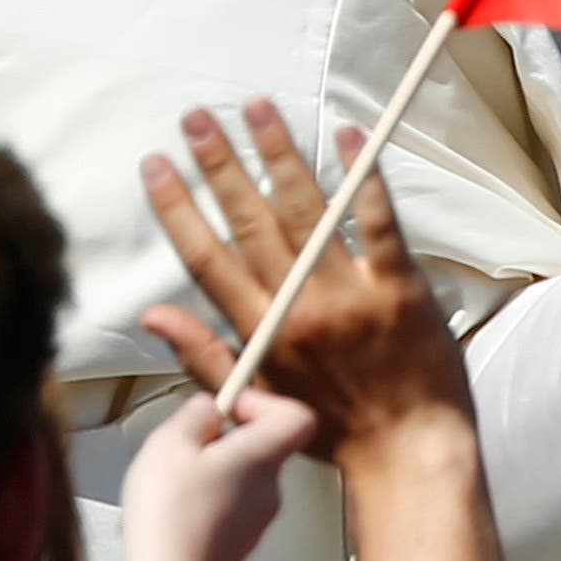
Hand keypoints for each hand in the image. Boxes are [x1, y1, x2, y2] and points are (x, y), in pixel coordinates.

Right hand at [122, 389, 321, 560]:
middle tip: (182, 448)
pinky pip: (224, 510)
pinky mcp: (238, 547)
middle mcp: (270, 490)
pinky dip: (199, 505)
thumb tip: (210, 410)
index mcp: (262, 458)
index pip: (296, 417)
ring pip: (237, 479)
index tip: (228, 408)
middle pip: (259, 447)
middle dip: (220, 441)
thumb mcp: (170, 442)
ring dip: (204, 474)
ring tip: (165, 487)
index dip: (263, 404)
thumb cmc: (170, 515)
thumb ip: (195, 414)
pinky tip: (166, 517)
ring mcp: (257, 523)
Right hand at [137, 101, 473, 453]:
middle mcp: (300, 308)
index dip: (178, 208)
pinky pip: (379, 222)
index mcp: (262, 334)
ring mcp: (351, 294)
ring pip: (306, 211)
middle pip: (250, 222)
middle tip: (197, 117)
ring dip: (278, 153)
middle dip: (219, 165)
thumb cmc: (331, 429)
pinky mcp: (400, 287)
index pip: (207, 259)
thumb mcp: (255, 397)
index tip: (156, 164)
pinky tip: (347, 135)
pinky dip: (362, 177)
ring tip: (255, 108)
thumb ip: (202, 352)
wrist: (409, 453)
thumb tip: (151, 315)